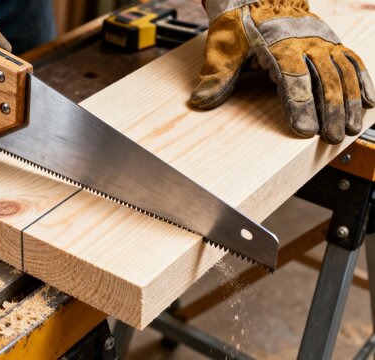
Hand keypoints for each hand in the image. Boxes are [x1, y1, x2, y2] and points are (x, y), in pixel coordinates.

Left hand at [191, 0, 374, 143]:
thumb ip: (216, 75)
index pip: (293, 78)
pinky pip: (351, 61)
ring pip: (342, 72)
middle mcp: (306, 41)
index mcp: (278, 44)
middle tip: (332, 137)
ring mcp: (321, 40)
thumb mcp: (222, 46)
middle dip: (331, 110)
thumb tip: (200, 101)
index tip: (305, 130)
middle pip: (324, 79)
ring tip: (350, 129)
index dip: (300, 105)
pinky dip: (363, 81)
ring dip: (350, 101)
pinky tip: (369, 103)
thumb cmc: (238, 22)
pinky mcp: (330, 41)